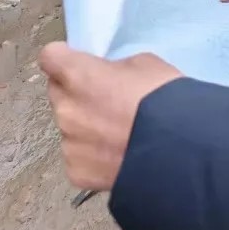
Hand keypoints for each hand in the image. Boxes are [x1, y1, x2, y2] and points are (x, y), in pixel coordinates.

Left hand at [39, 42, 182, 190]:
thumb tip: (109, 80)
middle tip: (108, 99)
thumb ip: (115, 70)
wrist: (177, 149)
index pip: (51, 57)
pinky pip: (80, 156)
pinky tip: (120, 154)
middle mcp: (65, 108)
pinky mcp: (76, 172)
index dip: (64, 57)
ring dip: (87, 125)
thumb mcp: (144, 63)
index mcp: (79, 75)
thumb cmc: (163, 97)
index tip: (77, 61)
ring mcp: (69, 143)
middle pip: (59, 93)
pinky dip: (94, 155)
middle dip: (77, 92)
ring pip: (70, 127)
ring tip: (120, 132)